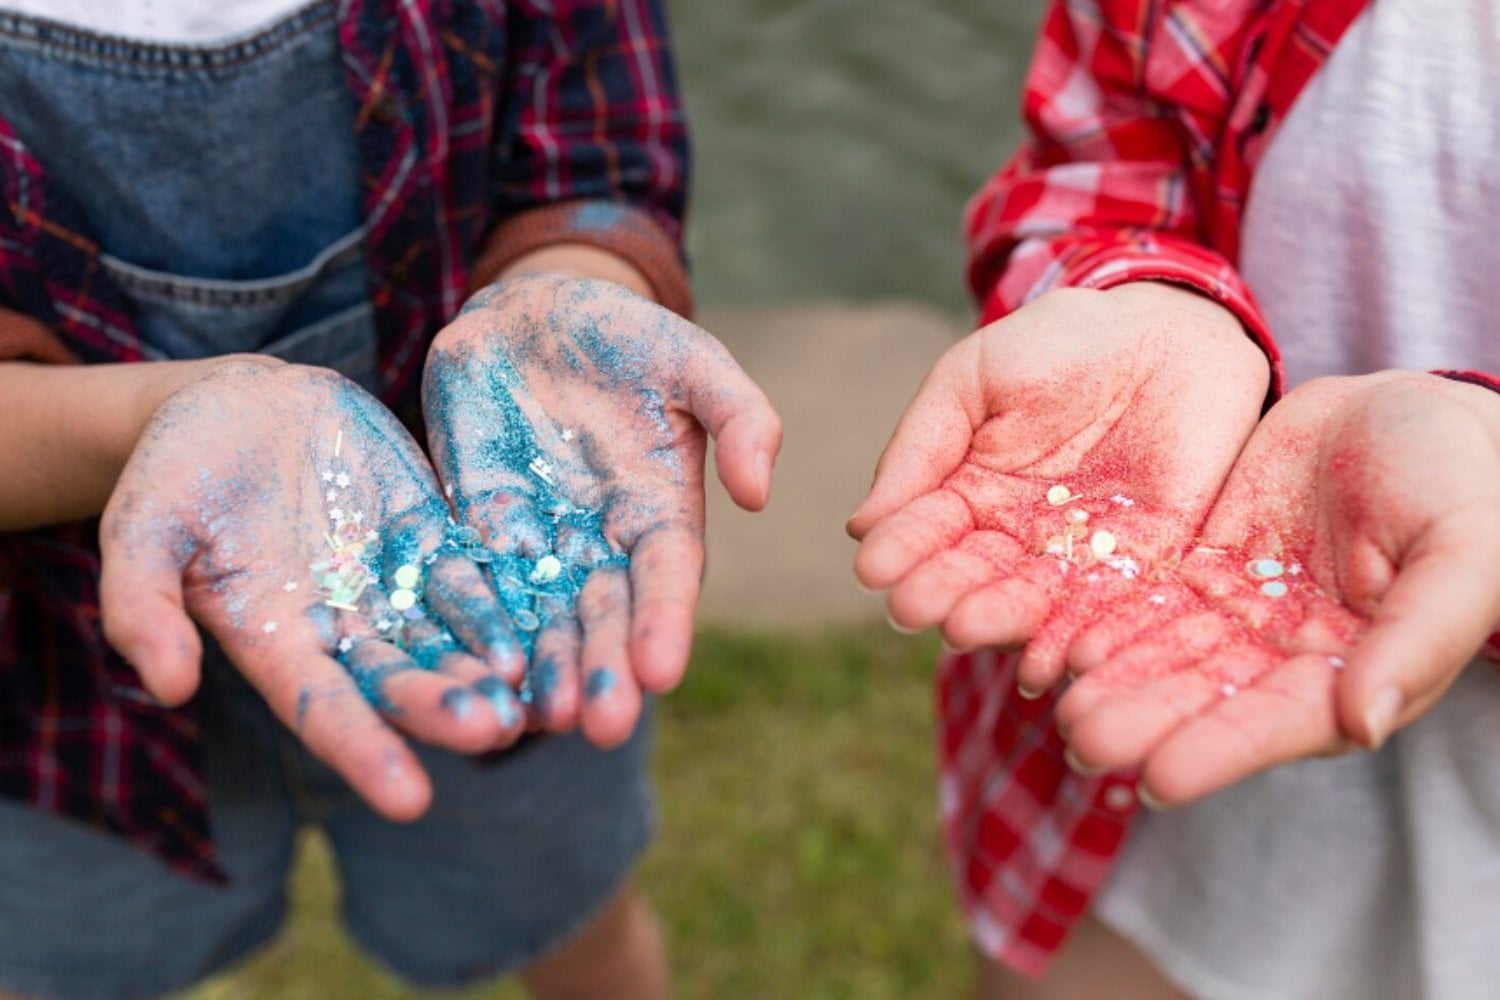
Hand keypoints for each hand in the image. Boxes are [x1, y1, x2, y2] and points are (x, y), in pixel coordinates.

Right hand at [100, 358, 525, 820]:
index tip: (411, 801)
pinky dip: (509, 599)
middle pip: (401, 679)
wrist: (239, 406)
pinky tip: (552, 620)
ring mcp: (393, 583)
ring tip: (535, 694)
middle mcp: (344, 626)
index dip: (365, 750)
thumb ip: (145, 605)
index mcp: (275, 640)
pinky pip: (476, 573)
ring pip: (450, 637)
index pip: (323, 709)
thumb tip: (166, 687)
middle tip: (494, 732)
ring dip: (490, 667)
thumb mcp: (141, 526)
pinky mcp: (431, 535)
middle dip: (445, 707)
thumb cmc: (176, 470)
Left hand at [423, 275, 780, 745]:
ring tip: (541, 721)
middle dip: (604, 670)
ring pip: (541, 618)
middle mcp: (603, 542)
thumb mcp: (693, 359)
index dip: (664, 622)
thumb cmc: (625, 334)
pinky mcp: (475, 529)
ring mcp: (538, 541)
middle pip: (604, 616)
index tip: (661, 670)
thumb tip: (758, 494)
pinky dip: (477, 629)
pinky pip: (474, 585)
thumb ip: (739, 417)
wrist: (532, 311)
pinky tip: (471, 673)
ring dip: (543, 670)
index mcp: (662, 511)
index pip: (667, 578)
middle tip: (603, 727)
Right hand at [848, 283, 1268, 689]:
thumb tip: (862, 524)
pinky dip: (1078, 638)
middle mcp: (1014, 538)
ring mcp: (1078, 557)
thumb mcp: (975, 377)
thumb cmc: (1060, 344)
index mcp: (966, 495)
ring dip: (997, 620)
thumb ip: (923, 444)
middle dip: (942, 593)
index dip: (900, 549)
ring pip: (1032, 600)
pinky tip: (1048, 663)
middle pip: (973, 576)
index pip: (926, 531)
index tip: (872, 568)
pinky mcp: (1147, 566)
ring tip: (964, 630)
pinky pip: (1110, 608)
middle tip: (911, 609)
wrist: (1169, 331)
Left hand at [1059, 372, 1499, 803]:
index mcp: (1356, 672)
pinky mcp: (1204, 567)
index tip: (1160, 780)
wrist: (1414, 414)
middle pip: (1207, 696)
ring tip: (1054, 706)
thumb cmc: (1466, 484)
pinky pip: (1147, 596)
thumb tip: (1368, 724)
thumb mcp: (1463, 552)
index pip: (1281, 723)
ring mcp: (1241, 613)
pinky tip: (1055, 639)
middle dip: (1145, 720)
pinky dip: (1105, 618)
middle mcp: (1287, 658)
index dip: (1222, 749)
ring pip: (1166, 653)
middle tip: (1080, 743)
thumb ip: (1419, 637)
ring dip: (1113, 679)